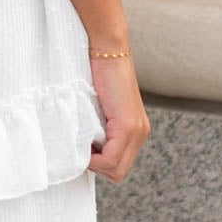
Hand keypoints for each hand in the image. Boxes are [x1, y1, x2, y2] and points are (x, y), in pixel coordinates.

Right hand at [87, 55, 150, 183]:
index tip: (82, 148)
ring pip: (115, 169)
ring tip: (82, 142)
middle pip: (118, 172)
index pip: (119, 165)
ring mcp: (136, 131)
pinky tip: (84, 142)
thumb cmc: (96, 73)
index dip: (98, 163)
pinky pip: (112, 159)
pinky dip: (94, 158)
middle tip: (81, 148)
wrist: (105, 50)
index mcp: (135, 130)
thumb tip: (84, 148)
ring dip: (94, 162)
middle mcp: (140, 133)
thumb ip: (98, 126)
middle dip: (97, 166)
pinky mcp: (128, 126)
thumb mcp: (98, 107)